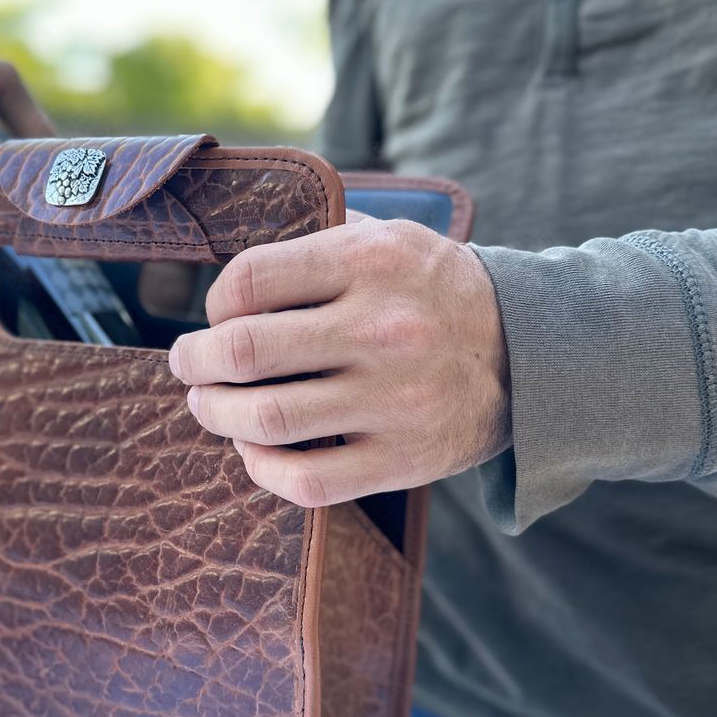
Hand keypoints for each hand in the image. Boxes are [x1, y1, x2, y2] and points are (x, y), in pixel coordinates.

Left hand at [168, 217, 511, 506]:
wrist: (529, 353)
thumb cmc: (438, 291)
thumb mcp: (393, 236)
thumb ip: (320, 238)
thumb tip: (238, 268)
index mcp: (371, 261)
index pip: (249, 280)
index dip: (215, 302)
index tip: (217, 316)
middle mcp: (382, 328)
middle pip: (244, 350)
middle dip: (195, 360)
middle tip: (187, 363)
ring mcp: (393, 400)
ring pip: (265, 418)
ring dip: (215, 413)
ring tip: (208, 404)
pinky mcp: (402, 459)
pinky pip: (305, 479)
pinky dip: (258, 468)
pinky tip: (250, 448)